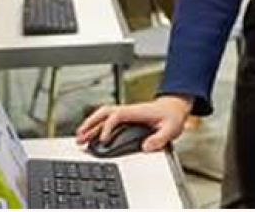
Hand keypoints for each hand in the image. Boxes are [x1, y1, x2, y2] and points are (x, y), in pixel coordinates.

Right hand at [74, 95, 192, 152]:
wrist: (174, 107)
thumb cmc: (171, 116)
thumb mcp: (171, 128)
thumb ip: (160, 139)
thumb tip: (146, 147)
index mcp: (137, 112)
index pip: (117, 116)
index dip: (108, 127)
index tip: (103, 140)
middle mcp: (129, 111)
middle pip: (104, 113)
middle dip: (90, 124)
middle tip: (80, 136)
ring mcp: (126, 113)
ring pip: (103, 115)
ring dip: (90, 125)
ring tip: (80, 137)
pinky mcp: (125, 117)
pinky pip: (107, 119)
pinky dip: (96, 125)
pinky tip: (91, 134)